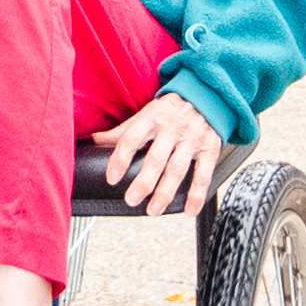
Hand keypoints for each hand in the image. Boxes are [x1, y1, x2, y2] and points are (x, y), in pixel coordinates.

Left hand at [97, 89, 224, 216]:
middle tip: (131, 200)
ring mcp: (192, 139)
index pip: (132, 138)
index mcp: (152, 118)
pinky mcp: (210, 149)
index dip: (120, 158)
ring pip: (177, 169)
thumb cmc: (172, 108)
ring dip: (165, 192)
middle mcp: (172, 129)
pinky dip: (197, 194)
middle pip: (155, 158)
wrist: (208, 94)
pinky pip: (203, 174)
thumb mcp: (146, 113)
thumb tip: (96, 140)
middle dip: (143, 182)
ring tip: (153, 210)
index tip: (112, 178)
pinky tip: (190, 210)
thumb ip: (123, 130)